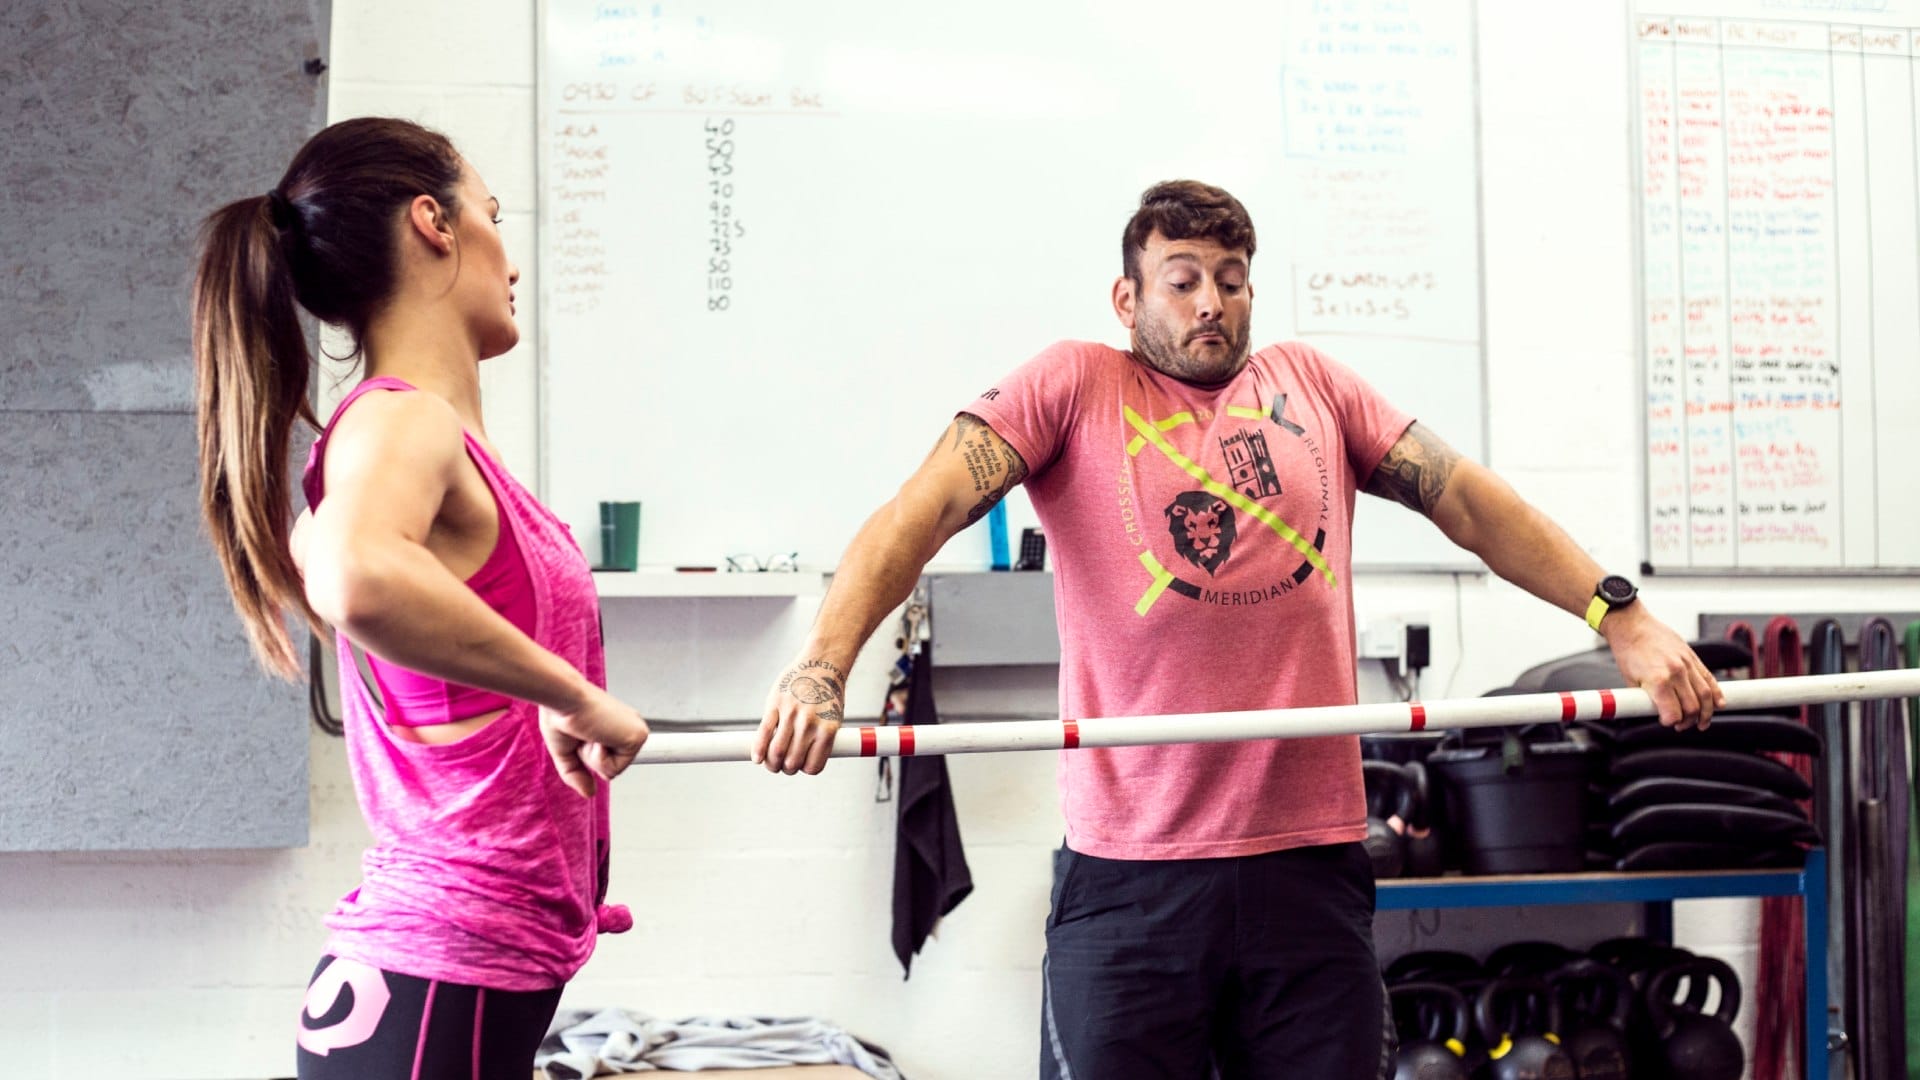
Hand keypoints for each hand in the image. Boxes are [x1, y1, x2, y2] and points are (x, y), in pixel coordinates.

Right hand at [539, 685, 649, 796]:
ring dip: (593, 758)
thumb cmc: (561, 714)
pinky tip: (596, 735)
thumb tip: (589, 793)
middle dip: (589, 758)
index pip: (612, 758)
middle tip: (583, 734)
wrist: (563, 699)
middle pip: (611, 767)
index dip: (596, 756)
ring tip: (589, 733)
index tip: (593, 740)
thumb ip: (577, 773)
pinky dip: (598, 758)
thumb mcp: (566, 751)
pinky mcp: (639, 738)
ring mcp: (636, 732)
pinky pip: (614, 770)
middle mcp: (630, 727)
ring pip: (612, 771)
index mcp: (617, 725)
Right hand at [755, 657, 847, 774]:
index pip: (813, 766)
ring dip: (771, 764)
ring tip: (771, 763)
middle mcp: (809, 724)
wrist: (823, 662)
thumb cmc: (828, 692)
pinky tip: (756, 758)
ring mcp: (791, 714)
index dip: (805, 770)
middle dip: (786, 769)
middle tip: (783, 766)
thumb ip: (820, 739)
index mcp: (827, 730)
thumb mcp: (833, 718)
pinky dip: (758, 749)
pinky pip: (763, 733)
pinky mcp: (775, 704)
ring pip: (776, 752)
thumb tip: (805, 761)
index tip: (801, 767)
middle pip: (792, 762)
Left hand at [1602, 606, 1723, 729]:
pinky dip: (1717, 694)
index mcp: (1658, 680)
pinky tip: (1719, 705)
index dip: (1670, 722)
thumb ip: (1646, 698)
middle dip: (1688, 721)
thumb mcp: (1630, 680)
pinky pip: (1710, 679)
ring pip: (1706, 695)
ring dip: (1706, 713)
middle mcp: (1676, 672)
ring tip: (1702, 723)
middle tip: (1682, 726)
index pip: (1673, 713)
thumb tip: (1658, 714)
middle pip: (1692, 707)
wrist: (1631, 625)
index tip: (1667, 723)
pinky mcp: (1693, 657)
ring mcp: (1687, 664)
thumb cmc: (1627, 651)